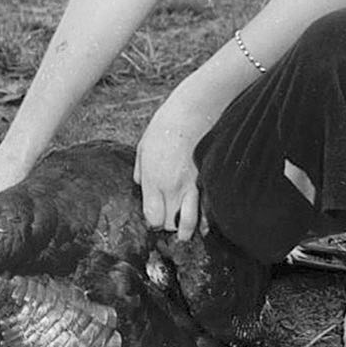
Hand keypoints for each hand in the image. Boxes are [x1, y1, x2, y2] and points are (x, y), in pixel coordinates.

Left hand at [134, 95, 213, 240]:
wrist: (193, 111)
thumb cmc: (166, 126)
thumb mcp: (143, 146)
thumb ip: (140, 170)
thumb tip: (139, 183)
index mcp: (153, 180)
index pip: (152, 218)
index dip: (153, 222)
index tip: (154, 217)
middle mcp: (171, 187)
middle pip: (169, 224)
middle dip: (168, 226)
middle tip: (168, 222)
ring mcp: (191, 185)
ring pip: (189, 223)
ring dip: (186, 230)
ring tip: (185, 235)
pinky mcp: (206, 180)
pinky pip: (206, 209)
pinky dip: (204, 220)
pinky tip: (203, 225)